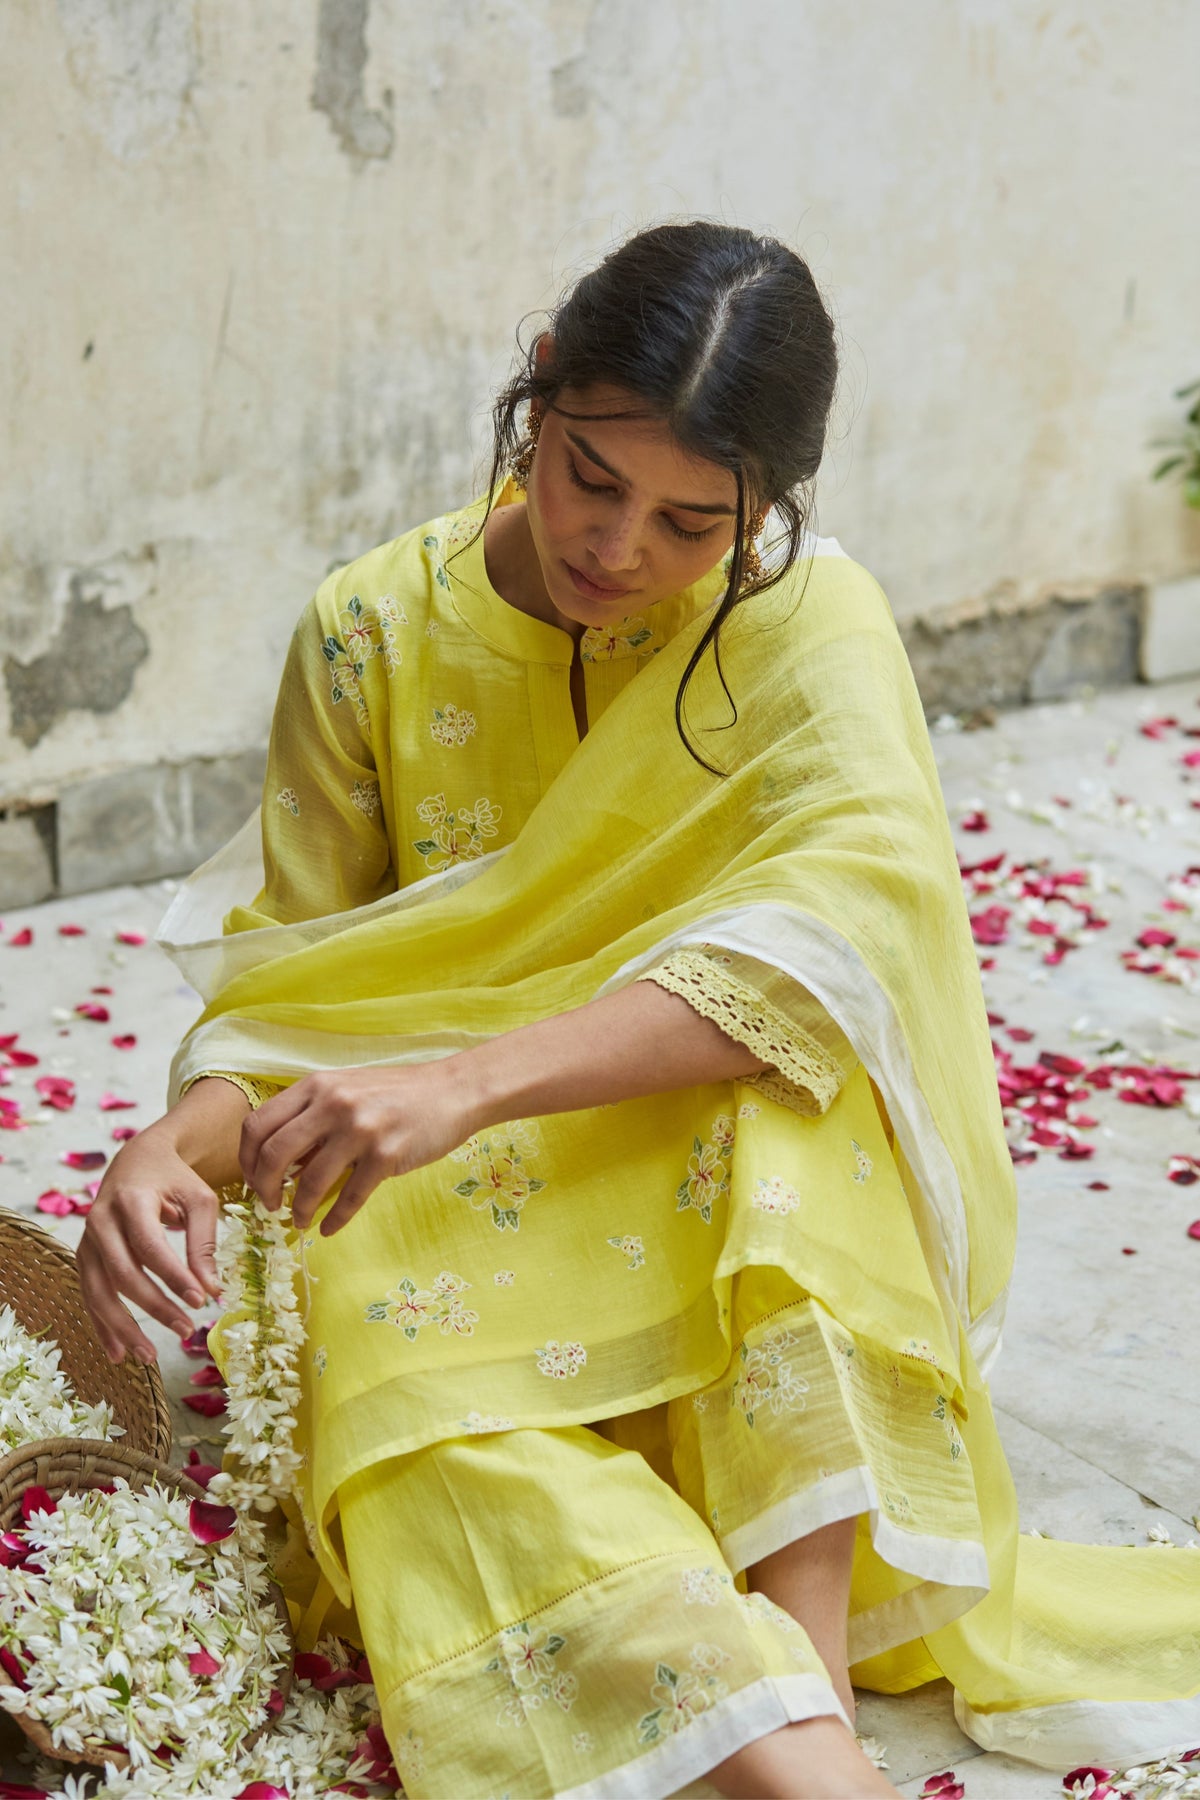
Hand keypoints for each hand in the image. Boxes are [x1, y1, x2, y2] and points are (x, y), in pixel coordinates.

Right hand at [77, 1127, 223, 1364]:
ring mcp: (87, 1240)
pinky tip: (118, 1353)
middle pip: (122, 1274)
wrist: (138, 1159)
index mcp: (131, 1200)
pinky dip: (103, 1325)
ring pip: (98, 1291)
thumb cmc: (174, 1178)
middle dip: (154, 1308)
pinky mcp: (85, 1255)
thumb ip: (204, 1243)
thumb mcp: (199, 1198)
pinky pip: (90, 1295)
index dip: (173, 1278)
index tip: (200, 1301)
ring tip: (149, 1356)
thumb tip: (211, 1291)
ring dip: (123, 1328)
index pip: (150, 1247)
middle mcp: (100, 1220)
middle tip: (186, 1331)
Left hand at [238, 1061, 480, 1234]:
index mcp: (316, 1086)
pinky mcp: (386, 1154)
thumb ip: (312, 1119)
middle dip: (263, 1188)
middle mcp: (333, 1103)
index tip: (252, 1180)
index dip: (246, 1159)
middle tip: (269, 1205)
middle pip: (273, 1154)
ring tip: (299, 1221)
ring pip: (309, 1181)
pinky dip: (334, 1219)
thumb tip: (280, 1165)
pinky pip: (349, 1197)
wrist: (451, 1091)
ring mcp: (360, 1129)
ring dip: (298, 1209)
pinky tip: (329, 1228)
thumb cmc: (396, 1094)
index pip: (258, 1124)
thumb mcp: (346, 1091)